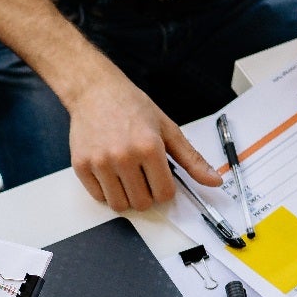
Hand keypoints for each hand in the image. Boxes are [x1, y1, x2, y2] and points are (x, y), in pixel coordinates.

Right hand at [64, 71, 217, 212]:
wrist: (95, 91)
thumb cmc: (131, 107)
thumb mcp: (167, 129)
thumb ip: (192, 159)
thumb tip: (214, 181)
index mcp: (149, 147)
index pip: (164, 193)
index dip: (165, 189)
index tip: (160, 178)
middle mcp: (124, 157)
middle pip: (142, 203)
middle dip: (146, 194)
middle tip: (142, 176)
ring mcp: (100, 163)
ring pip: (119, 205)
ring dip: (126, 196)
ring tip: (126, 175)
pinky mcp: (82, 166)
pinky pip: (99, 197)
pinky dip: (107, 191)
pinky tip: (110, 172)